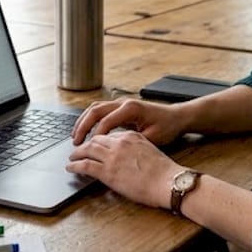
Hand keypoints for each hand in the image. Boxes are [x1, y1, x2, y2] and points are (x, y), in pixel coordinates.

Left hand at [66, 129, 180, 209]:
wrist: (167, 181)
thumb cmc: (164, 172)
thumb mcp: (150, 151)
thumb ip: (136, 149)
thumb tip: (128, 157)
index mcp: (131, 136)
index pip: (109, 135)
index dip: (99, 141)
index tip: (95, 146)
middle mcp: (119, 143)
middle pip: (96, 139)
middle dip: (86, 144)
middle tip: (79, 149)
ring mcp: (112, 156)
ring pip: (87, 149)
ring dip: (77, 153)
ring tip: (72, 157)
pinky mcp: (107, 171)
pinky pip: (85, 165)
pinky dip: (75, 165)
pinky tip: (70, 167)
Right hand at [70, 98, 186, 146]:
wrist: (177, 117)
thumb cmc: (167, 127)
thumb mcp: (152, 138)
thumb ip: (132, 141)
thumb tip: (114, 150)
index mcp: (130, 108)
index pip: (105, 121)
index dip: (95, 136)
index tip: (87, 149)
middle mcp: (123, 102)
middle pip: (95, 110)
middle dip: (83, 126)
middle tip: (75, 142)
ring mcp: (121, 102)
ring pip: (95, 108)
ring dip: (84, 121)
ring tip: (75, 136)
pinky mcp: (120, 107)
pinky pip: (100, 110)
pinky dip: (90, 120)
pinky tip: (86, 131)